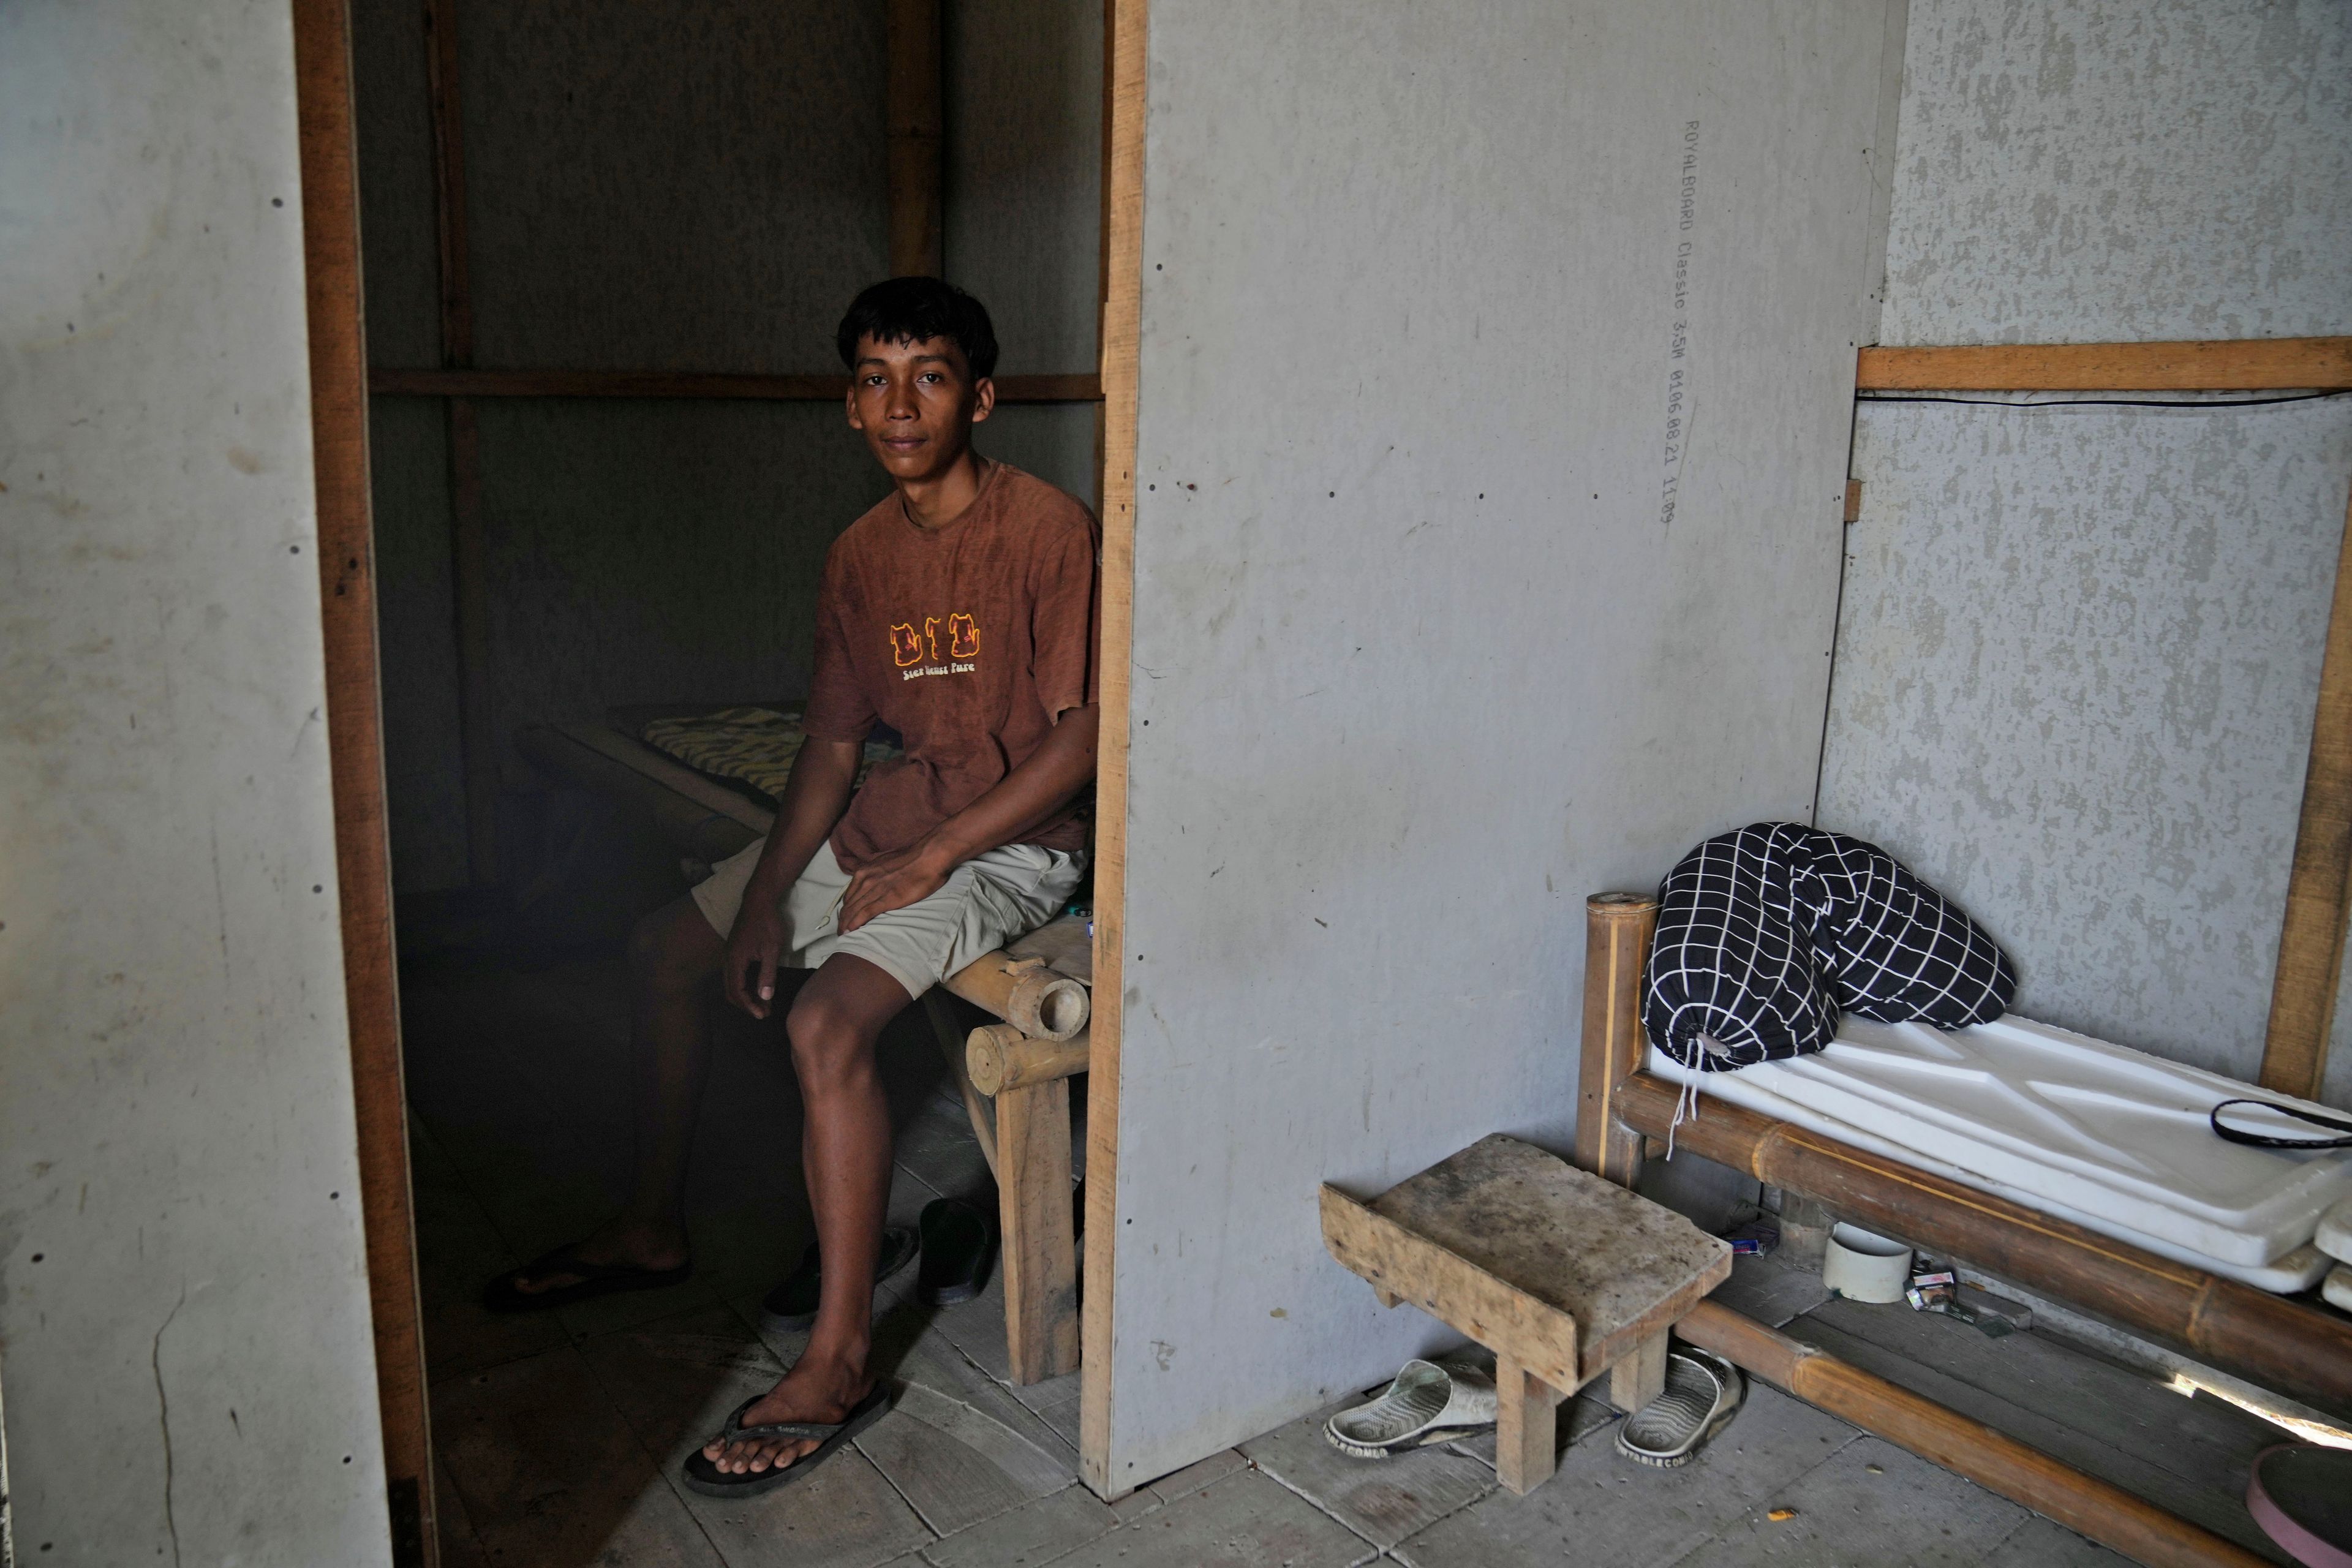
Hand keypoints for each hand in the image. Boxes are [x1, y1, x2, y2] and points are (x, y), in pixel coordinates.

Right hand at [723, 900, 789, 1018]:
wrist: (759, 900)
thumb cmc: (767, 923)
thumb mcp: (772, 950)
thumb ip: (768, 974)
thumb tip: (766, 998)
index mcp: (735, 961)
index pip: (737, 991)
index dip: (748, 1006)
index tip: (762, 1015)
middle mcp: (727, 960)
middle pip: (731, 991)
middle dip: (746, 1005)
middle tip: (764, 1013)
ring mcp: (729, 955)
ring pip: (732, 983)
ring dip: (746, 996)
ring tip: (764, 1004)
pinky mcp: (733, 952)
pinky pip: (735, 975)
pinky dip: (745, 986)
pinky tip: (758, 988)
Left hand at [840, 840, 954, 933]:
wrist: (929, 857)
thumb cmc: (914, 858)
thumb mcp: (887, 862)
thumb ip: (878, 872)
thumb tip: (879, 880)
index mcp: (866, 871)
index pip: (850, 894)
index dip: (845, 908)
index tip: (844, 917)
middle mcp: (866, 879)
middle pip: (849, 904)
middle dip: (843, 919)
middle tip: (840, 931)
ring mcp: (876, 889)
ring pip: (854, 910)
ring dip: (846, 924)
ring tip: (843, 935)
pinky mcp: (887, 899)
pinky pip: (865, 913)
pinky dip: (855, 923)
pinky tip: (850, 931)